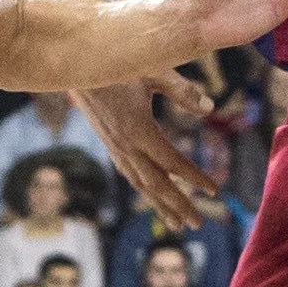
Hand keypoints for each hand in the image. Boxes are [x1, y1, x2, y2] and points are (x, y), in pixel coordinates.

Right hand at [75, 76, 222, 228]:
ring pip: (140, 183)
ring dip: (159, 204)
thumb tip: (211, 109)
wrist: (73, 63)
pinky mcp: (109, 143)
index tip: (214, 191)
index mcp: (139, 130)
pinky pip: (129, 172)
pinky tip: (150, 193)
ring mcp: (115, 146)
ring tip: (176, 223)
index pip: (173, 162)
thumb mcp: (152, 69)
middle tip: (198, 224)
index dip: (195, 178)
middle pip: (156, 185)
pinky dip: (143, 188)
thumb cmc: (116, 61)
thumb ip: (182, 90)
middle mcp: (126, 145)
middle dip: (178, 205)